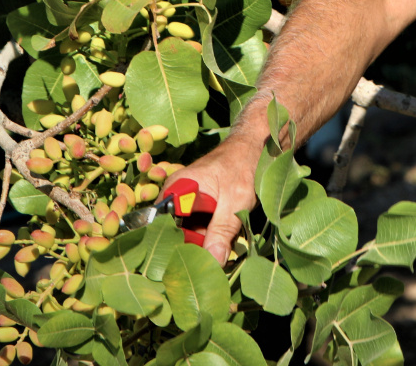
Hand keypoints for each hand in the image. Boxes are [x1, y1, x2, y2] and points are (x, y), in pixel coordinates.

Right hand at [161, 136, 261, 264]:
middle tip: (208, 265)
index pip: (161, 226)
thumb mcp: (234, 204)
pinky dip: (210, 236)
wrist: (254, 149)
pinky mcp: (199, 207)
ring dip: (203, 244)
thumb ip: (221, 232)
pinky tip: (222, 244)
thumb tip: (213, 263)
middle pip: (174, 232)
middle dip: (191, 248)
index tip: (184, 266)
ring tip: (218, 257)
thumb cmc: (242, 168)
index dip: (170, 247)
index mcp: (176, 189)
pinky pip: (198, 226)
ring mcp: (187, 201)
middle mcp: (175, 194)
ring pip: (188, 231)